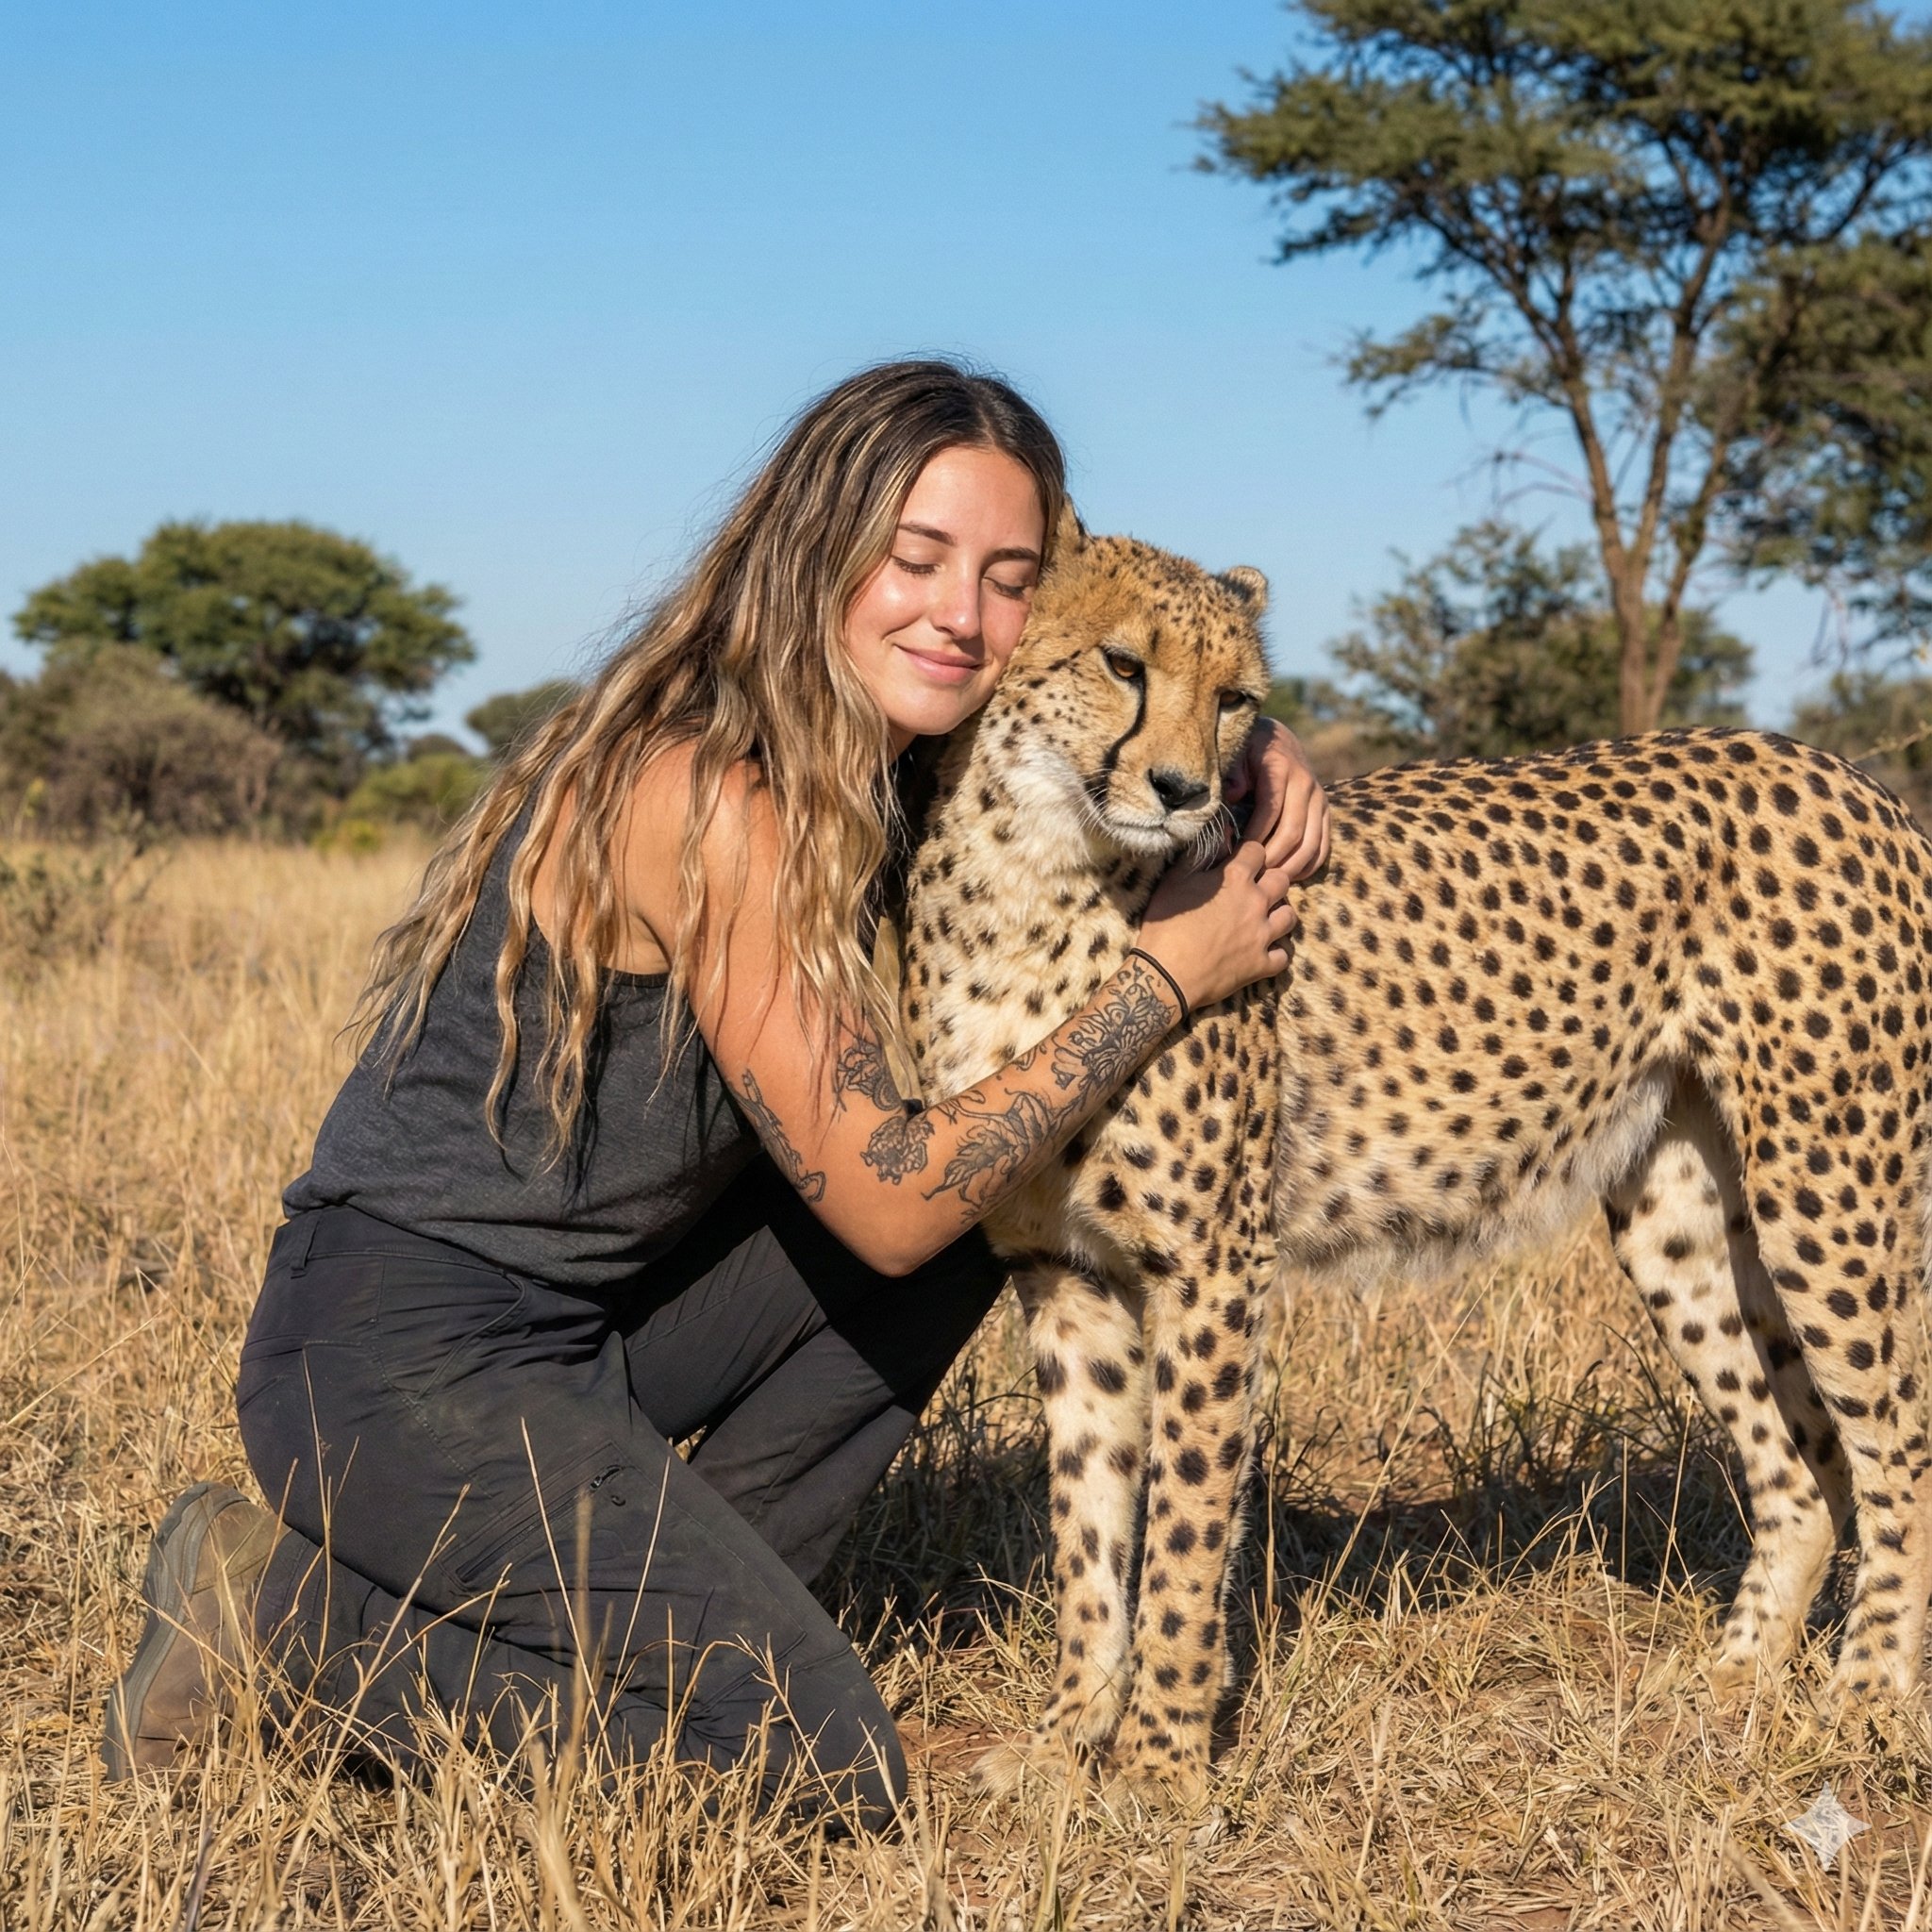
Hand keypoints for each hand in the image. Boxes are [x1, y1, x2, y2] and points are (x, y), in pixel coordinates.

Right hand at [1138, 838, 1297, 1011]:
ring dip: (1279, 914)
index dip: (1249, 854)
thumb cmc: (1164, 926)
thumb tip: (1221, 834)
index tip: (1240, 861)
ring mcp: (1262, 935)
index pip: (1258, 850)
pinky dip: (1275, 953)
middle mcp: (1256, 903)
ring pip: (1290, 917)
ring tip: (1264, 918)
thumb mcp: (1175, 882)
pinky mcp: (1261, 965)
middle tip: (1254, 889)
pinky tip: (1261, 951)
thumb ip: (1200, 855)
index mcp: (1235, 878)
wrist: (1164, 975)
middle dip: (1271, 880)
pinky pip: (1283, 956)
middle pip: (1282, 880)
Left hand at [1226, 716, 1329, 880]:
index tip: (1237, 855)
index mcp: (1281, 769)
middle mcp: (1306, 784)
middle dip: (1271, 857)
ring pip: (1312, 843)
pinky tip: (1289, 876)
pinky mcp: (1325, 811)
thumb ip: (1233, 773)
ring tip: (1269, 881)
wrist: (1277, 739)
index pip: (1270, 810)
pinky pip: (1323, 846)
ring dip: (1291, 867)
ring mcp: (1319, 799)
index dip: (1254, 837)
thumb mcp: (1236, 754)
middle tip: (1251, 875)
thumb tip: (1234, 794)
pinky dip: (1309, 866)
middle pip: (1293, 832)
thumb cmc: (1248, 752)